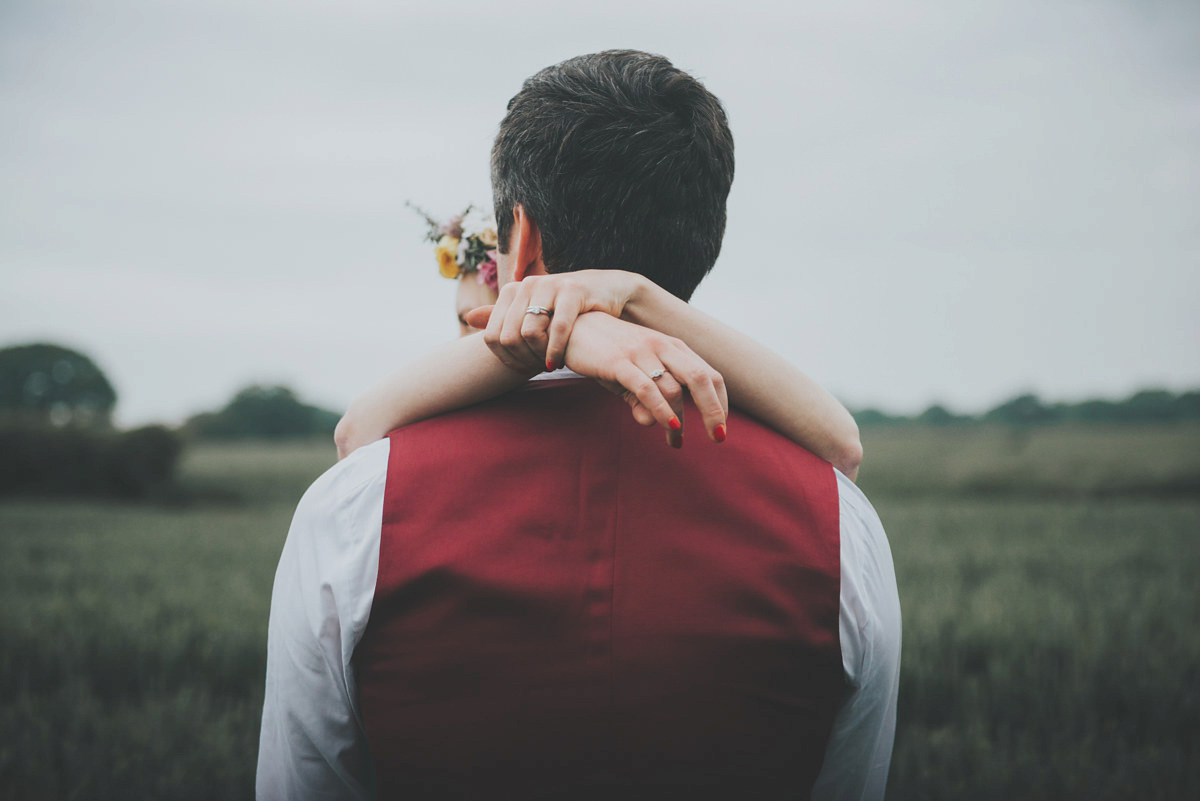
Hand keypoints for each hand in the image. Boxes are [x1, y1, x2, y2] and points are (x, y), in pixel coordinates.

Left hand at [463, 270, 646, 372]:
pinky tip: (557, 363)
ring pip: (529, 332)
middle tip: (536, 369)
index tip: (522, 369)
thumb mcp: (533, 312)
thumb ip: (501, 316)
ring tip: (548, 366)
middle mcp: (528, 284)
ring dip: (538, 356)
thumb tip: (467, 318)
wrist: (608, 291)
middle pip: (509, 336)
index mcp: (513, 290)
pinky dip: (555, 351)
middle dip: (522, 359)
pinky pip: (558, 328)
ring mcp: (550, 285)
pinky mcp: (573, 291)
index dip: (505, 359)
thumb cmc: (567, 307)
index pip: (492, 335)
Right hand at [561, 313, 728, 446]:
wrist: (573, 327)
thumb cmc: (608, 353)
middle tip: (718, 438)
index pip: (709, 374)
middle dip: (713, 411)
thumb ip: (643, 399)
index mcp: (673, 348)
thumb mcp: (633, 375)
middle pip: (701, 379)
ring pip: (673, 389)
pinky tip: (668, 426)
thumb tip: (651, 423)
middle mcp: (663, 347)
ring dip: (678, 421)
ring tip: (675, 442)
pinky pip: (646, 388)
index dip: (719, 402)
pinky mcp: (618, 362)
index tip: (720, 426)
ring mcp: (641, 353)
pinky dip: (660, 409)